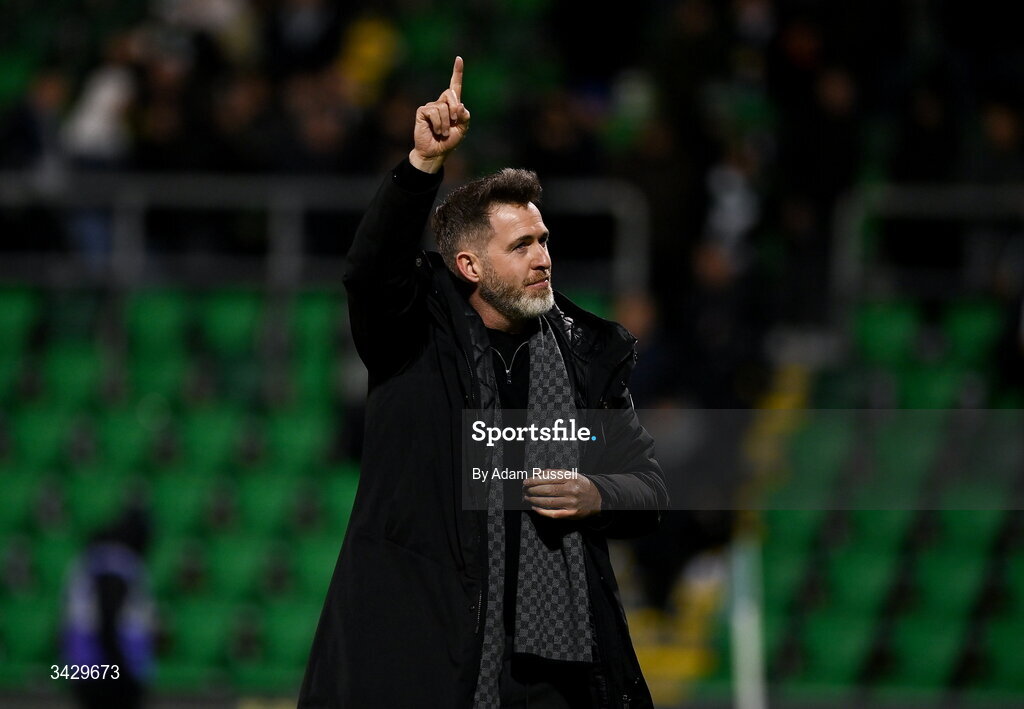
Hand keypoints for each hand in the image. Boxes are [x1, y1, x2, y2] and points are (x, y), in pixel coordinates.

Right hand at [409, 56, 470, 173]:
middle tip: (454, 122)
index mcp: (452, 105)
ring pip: (443, 106)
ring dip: (447, 122)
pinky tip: (436, 131)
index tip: (459, 59)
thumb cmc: (449, 141)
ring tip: (443, 132)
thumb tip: (460, 106)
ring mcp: (430, 106)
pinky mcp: (422, 112)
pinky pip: (434, 112)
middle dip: (455, 109)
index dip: (457, 72)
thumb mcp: (462, 129)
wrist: (436, 152)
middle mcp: (440, 102)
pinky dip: (439, 123)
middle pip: (451, 94)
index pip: (455, 86)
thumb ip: (465, 117)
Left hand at [523, 471, 601, 519]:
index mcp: (571, 478)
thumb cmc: (580, 485)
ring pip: (548, 502)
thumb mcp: (571, 475)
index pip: (548, 479)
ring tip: (527, 498)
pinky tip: (535, 508)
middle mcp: (572, 490)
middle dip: (533, 490)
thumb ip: (555, 473)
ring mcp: (572, 503)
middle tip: (524, 490)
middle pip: (547, 490)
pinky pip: (554, 514)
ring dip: (534, 501)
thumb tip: (537, 474)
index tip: (526, 481)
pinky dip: (542, 512)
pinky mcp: (571, 514)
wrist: (598, 498)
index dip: (535, 480)